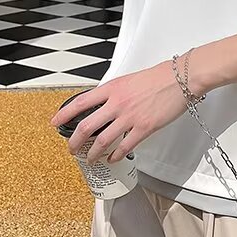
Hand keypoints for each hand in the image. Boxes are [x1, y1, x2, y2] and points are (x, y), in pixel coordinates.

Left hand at [50, 59, 187, 164]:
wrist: (180, 78)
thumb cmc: (158, 77)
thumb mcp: (129, 80)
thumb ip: (115, 93)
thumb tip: (105, 104)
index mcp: (112, 89)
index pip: (81, 102)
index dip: (64, 114)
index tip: (56, 122)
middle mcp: (117, 103)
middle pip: (87, 126)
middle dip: (74, 141)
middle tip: (71, 148)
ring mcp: (130, 117)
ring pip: (103, 141)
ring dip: (93, 153)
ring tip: (90, 158)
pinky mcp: (144, 128)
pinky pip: (125, 147)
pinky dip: (115, 156)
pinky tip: (113, 159)